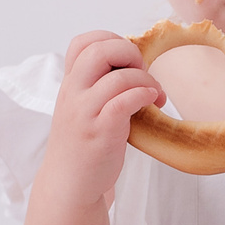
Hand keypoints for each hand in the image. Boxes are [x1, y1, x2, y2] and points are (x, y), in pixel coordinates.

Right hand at [33, 31, 160, 211]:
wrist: (69, 184)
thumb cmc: (84, 145)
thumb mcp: (83, 107)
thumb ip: (98, 85)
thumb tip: (134, 64)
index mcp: (70, 84)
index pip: (83, 41)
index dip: (111, 40)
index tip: (127, 61)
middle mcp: (74, 93)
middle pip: (100, 49)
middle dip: (130, 53)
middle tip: (143, 73)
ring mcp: (85, 112)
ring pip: (119, 77)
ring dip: (146, 80)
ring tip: (155, 96)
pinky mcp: (101, 132)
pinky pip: (124, 100)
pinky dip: (144, 94)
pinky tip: (153, 102)